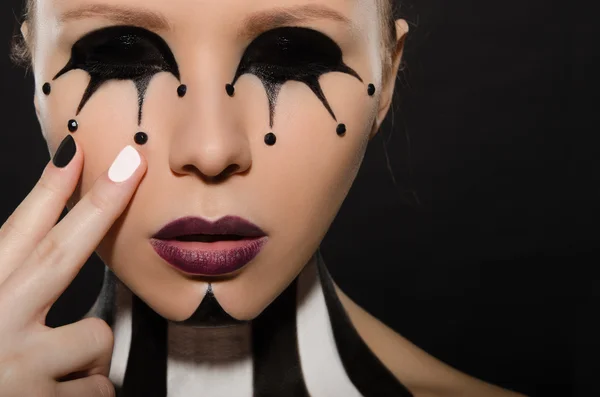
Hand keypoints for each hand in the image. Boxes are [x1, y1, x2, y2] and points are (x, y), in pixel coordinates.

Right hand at [0, 136, 145, 396]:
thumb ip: (6, 284)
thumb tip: (37, 256)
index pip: (16, 234)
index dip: (48, 191)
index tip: (75, 152)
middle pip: (60, 253)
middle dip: (101, 204)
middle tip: (133, 162)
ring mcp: (22, 365)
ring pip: (95, 339)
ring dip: (86, 358)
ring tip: (49, 378)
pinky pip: (98, 388)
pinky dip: (85, 392)